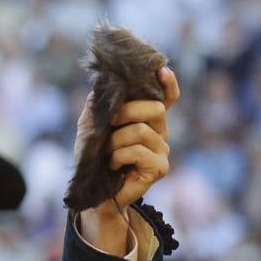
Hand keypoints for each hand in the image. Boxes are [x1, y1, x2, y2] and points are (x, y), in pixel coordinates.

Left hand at [76, 67, 178, 253]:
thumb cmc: (94, 157)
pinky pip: (138, 151)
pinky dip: (118, 156)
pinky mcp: (160, 168)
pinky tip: (114, 165)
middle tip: (110, 124)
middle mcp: (160, 132)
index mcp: (148, 120)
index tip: (161, 70)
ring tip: (108, 153)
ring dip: (115, 141)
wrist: (92, 190)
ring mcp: (163, 150)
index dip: (168, 84)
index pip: (167, 98)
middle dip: (127, 112)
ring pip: (141, 131)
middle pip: (155, 109)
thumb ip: (100, 104)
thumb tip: (105, 83)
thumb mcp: (92, 125)